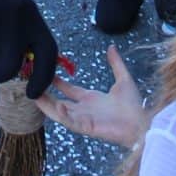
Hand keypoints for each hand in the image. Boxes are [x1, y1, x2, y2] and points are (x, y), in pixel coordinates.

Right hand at [34, 45, 148, 147]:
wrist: (142, 122)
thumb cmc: (134, 106)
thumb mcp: (123, 79)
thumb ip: (116, 63)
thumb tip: (111, 47)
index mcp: (92, 100)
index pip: (69, 90)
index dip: (58, 83)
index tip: (46, 72)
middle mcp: (85, 110)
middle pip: (59, 103)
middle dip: (46, 95)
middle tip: (32, 85)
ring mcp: (85, 119)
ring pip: (60, 113)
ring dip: (48, 106)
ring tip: (34, 96)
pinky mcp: (87, 127)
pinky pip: (71, 121)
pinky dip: (63, 114)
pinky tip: (57, 104)